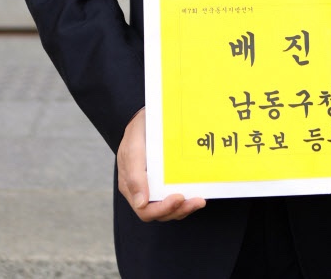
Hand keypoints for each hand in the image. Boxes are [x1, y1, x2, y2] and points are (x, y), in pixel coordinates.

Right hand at [117, 107, 205, 221]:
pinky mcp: (167, 180)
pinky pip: (176, 195)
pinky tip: (197, 191)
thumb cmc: (137, 132)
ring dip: (185, 208)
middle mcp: (143, 191)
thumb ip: (135, 176)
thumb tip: (141, 203)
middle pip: (161, 212)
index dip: (163, 209)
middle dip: (179, 210)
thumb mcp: (133, 149)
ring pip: (170, 208)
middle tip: (197, 201)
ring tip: (199, 201)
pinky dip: (187, 197)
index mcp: (131, 187)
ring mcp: (155, 186)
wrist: (146, 117)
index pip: (146, 210)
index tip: (179, 197)